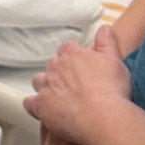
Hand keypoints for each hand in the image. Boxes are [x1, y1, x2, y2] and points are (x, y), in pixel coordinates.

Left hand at [25, 26, 131, 144]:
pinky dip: (34, 105)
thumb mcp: (115, 61)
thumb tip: (104, 27)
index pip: (67, 49)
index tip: (83, 70)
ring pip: (39, 80)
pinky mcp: (40, 105)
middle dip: (61, 73)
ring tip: (58, 98)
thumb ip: (107, 43)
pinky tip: (43, 110)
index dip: (74, 59)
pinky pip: (29, 103)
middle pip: (53, 65)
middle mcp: (55, 67)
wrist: (102, 117)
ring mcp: (45, 86)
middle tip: (75, 87)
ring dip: (46, 86)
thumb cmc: (112, 89)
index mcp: (71, 54)